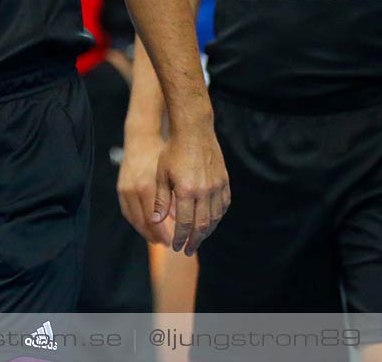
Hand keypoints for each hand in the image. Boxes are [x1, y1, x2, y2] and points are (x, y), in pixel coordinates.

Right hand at [117, 128, 169, 246]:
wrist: (140, 140)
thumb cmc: (160, 156)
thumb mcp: (170, 175)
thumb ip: (173, 198)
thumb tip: (181, 220)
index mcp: (147, 187)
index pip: (153, 219)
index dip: (162, 233)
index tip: (172, 241)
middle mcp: (133, 190)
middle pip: (142, 223)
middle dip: (154, 236)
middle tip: (166, 244)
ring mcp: (124, 190)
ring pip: (133, 219)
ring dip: (144, 231)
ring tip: (156, 239)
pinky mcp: (120, 189)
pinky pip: (127, 212)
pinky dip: (136, 222)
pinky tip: (145, 226)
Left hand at [152, 117, 229, 255]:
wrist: (193, 130)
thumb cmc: (173, 151)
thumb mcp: (161, 175)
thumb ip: (161, 200)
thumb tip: (156, 222)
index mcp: (187, 190)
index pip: (185, 223)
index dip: (181, 238)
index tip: (176, 247)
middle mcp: (204, 191)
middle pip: (202, 225)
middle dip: (195, 240)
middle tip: (188, 251)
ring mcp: (217, 186)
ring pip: (215, 217)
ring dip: (206, 231)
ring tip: (198, 239)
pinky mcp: (224, 181)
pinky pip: (224, 205)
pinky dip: (217, 217)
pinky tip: (211, 222)